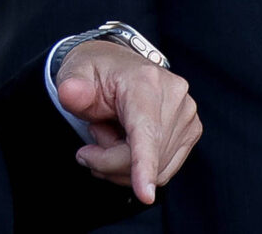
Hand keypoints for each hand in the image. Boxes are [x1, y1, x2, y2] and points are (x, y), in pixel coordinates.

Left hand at [54, 39, 201, 203]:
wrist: (118, 65)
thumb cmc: (97, 72)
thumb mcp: (75, 74)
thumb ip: (72, 88)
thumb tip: (69, 93)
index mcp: (145, 81)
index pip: (146, 130)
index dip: (144, 163)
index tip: (145, 195)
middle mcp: (174, 96)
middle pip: (143, 157)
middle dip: (109, 161)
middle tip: (93, 135)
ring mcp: (187, 114)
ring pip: (156, 170)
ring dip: (124, 164)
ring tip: (110, 133)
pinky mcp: (191, 130)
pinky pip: (164, 170)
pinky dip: (140, 167)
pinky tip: (127, 142)